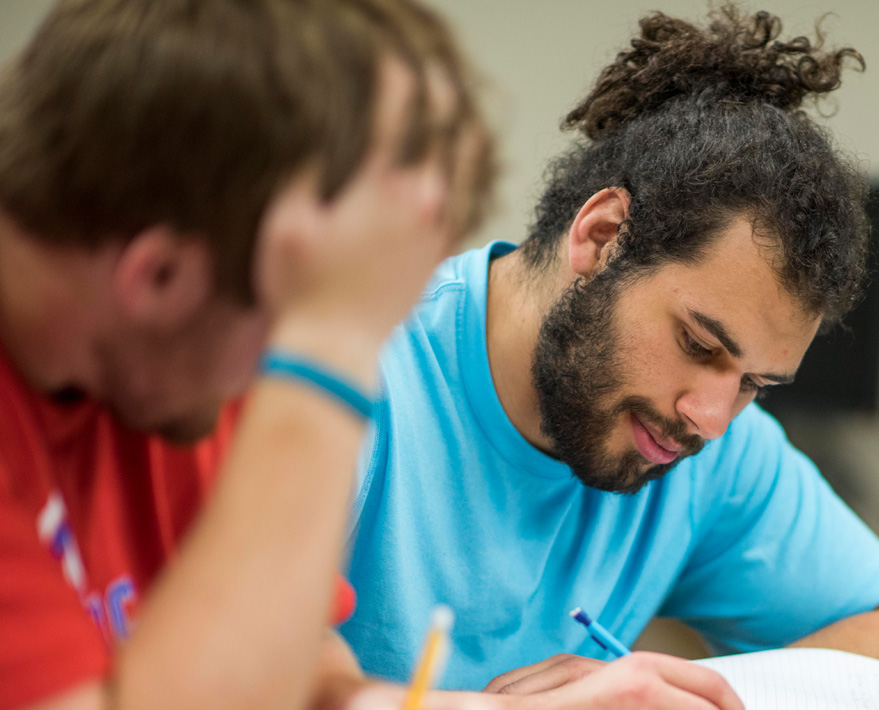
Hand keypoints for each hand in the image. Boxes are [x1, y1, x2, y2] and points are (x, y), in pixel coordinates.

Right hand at [254, 59, 462, 378]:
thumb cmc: (301, 289)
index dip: (395, 81)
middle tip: (433, 80)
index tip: (391, 66)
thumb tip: (318, 143)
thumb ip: (302, 173)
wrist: (337, 349)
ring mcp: (437, 230)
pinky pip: (467, 205)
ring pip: (466, 169)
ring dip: (463, 136)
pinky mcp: (442, 254)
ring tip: (461, 119)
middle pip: (442, 134)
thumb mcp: (284, 222)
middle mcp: (419, 203)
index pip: (396, 115)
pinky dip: (469, 180)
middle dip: (438, 99)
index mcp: (379, 187)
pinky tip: (463, 173)